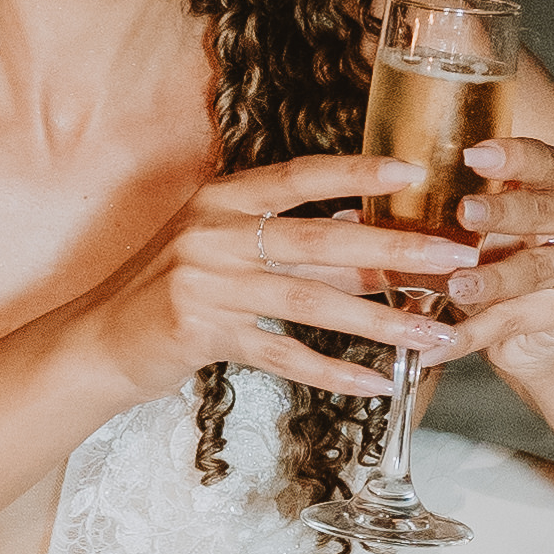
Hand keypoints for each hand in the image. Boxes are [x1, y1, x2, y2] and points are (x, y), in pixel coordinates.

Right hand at [94, 151, 456, 410]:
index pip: (299, 175)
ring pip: (312, 301)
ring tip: (433, 335)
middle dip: (397, 249)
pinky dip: (332, 372)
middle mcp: (213, 233)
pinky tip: (374, 384)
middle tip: (456, 256)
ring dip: (380, 322)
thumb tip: (364, 233)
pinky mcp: (202, 333)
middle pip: (320, 237)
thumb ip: (283, 238)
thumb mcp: (220, 247)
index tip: (414, 169)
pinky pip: (282, 354)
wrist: (97, 341)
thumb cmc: (167, 290)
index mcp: (221, 198)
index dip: (356, 171)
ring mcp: (206, 283)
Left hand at [431, 116, 553, 390]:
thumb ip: (429, 217)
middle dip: (505, 211)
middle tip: (466, 211)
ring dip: (492, 278)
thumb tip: (350, 217)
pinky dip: (472, 334)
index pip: (544, 159)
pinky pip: (518, 319)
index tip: (475, 153)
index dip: (513, 156)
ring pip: (536, 267)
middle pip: (548, 209)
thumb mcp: (473, 233)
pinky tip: (438, 345)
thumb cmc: (501, 261)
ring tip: (455, 286)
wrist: (541, 332)